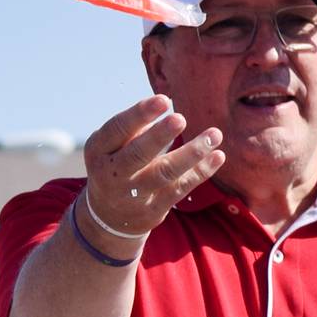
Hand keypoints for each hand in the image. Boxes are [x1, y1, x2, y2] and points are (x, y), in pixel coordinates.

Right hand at [83, 94, 224, 237]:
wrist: (107, 217)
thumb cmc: (114, 165)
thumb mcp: (110, 146)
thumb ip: (133, 128)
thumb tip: (165, 103)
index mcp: (99, 150)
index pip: (118, 129)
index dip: (140, 114)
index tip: (164, 99)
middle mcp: (113, 174)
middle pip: (138, 154)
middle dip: (159, 135)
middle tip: (181, 118)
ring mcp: (133, 194)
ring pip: (165, 173)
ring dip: (191, 153)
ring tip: (214, 134)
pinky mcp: (154, 209)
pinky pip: (181, 189)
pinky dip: (201, 172)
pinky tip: (218, 156)